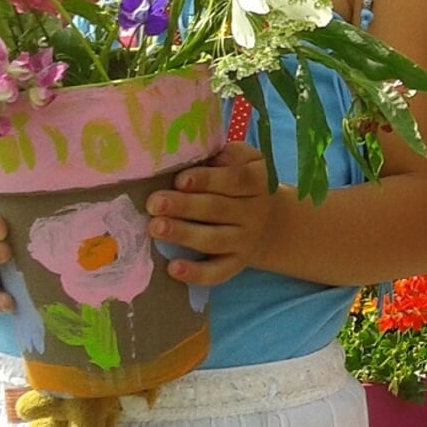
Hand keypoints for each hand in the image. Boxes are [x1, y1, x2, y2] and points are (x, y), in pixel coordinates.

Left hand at [145, 142, 275, 285]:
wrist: (272, 223)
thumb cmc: (244, 185)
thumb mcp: (248, 162)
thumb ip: (229, 154)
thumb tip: (202, 152)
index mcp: (257, 182)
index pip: (236, 180)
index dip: (208, 180)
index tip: (180, 179)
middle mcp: (254, 213)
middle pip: (219, 209)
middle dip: (185, 206)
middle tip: (154, 202)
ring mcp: (245, 240)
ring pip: (215, 239)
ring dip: (184, 234)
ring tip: (155, 227)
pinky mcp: (236, 264)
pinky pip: (218, 272)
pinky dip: (197, 273)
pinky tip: (173, 269)